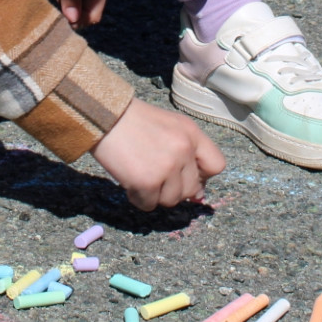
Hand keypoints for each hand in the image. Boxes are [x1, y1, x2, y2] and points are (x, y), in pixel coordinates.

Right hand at [91, 98, 224, 209]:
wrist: (104, 116)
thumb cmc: (134, 121)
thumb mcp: (169, 127)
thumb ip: (187, 153)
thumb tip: (198, 196)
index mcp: (192, 133)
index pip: (216, 165)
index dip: (202, 175)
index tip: (186, 176)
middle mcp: (184, 150)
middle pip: (192, 189)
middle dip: (173, 187)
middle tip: (154, 173)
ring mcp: (168, 167)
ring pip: (171, 200)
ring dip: (155, 194)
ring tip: (140, 173)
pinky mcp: (148, 182)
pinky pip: (149, 205)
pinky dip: (138, 198)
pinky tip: (129, 179)